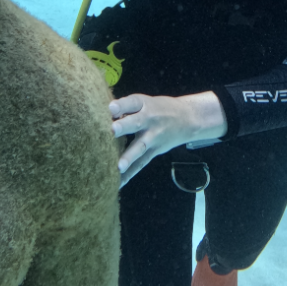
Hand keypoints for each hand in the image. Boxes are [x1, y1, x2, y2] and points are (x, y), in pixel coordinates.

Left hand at [109, 92, 226, 181]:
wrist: (187, 119)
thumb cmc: (157, 108)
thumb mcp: (144, 102)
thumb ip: (125, 108)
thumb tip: (99, 114)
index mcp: (144, 104)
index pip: (132, 103)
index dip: (121, 105)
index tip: (110, 108)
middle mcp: (149, 120)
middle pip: (136, 123)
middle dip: (124, 127)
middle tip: (112, 130)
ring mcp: (153, 137)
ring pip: (140, 147)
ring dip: (129, 157)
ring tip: (118, 166)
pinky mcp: (154, 151)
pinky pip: (141, 163)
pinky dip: (130, 174)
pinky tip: (118, 183)